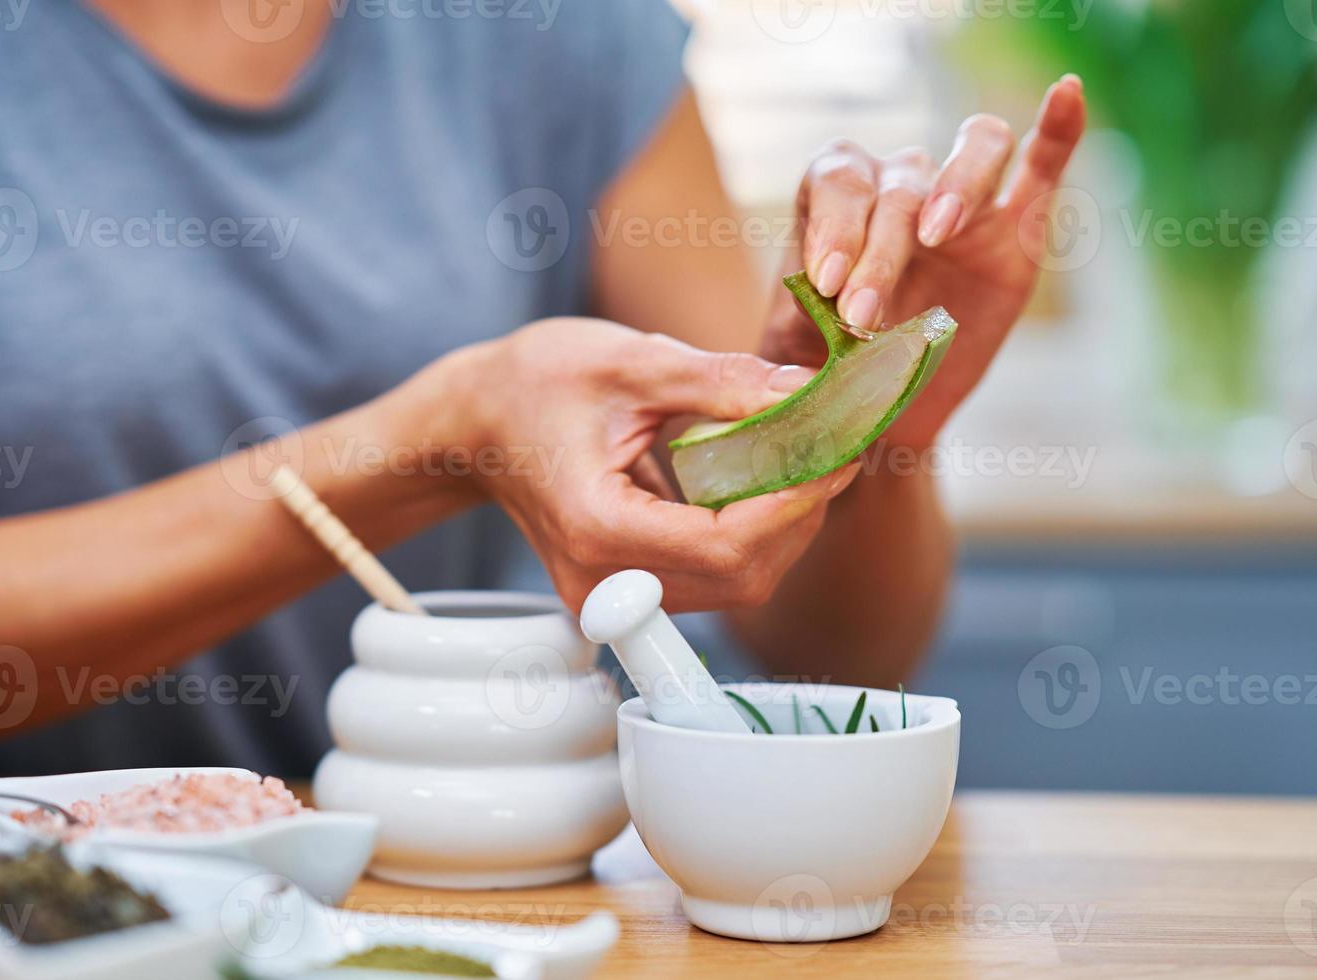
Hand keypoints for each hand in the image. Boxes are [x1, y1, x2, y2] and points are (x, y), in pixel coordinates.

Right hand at [451, 319, 856, 612]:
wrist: (474, 423)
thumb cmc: (536, 382)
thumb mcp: (632, 361)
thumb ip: (723, 381)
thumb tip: (811, 394)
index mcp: (597, 526)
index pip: (725, 546)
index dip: (796, 503)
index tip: (841, 452)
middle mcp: (604, 581)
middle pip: (739, 578)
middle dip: (799, 515)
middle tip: (836, 450)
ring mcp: (611, 596)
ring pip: (732, 587)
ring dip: (781, 529)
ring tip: (806, 461)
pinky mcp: (624, 589)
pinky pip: (708, 578)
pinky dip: (750, 535)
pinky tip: (765, 482)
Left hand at [762, 76, 1087, 447]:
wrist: (878, 404)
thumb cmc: (828, 369)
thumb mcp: (801, 360)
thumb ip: (797, 350)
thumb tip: (790, 377)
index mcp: (835, 200)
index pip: (838, 180)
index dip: (834, 224)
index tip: (827, 282)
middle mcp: (898, 184)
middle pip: (900, 184)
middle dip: (880, 251)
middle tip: (863, 317)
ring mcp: (962, 200)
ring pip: (974, 147)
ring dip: (956, 184)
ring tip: (937, 235)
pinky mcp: (1017, 226)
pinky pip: (1043, 163)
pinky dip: (1057, 129)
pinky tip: (1066, 94)